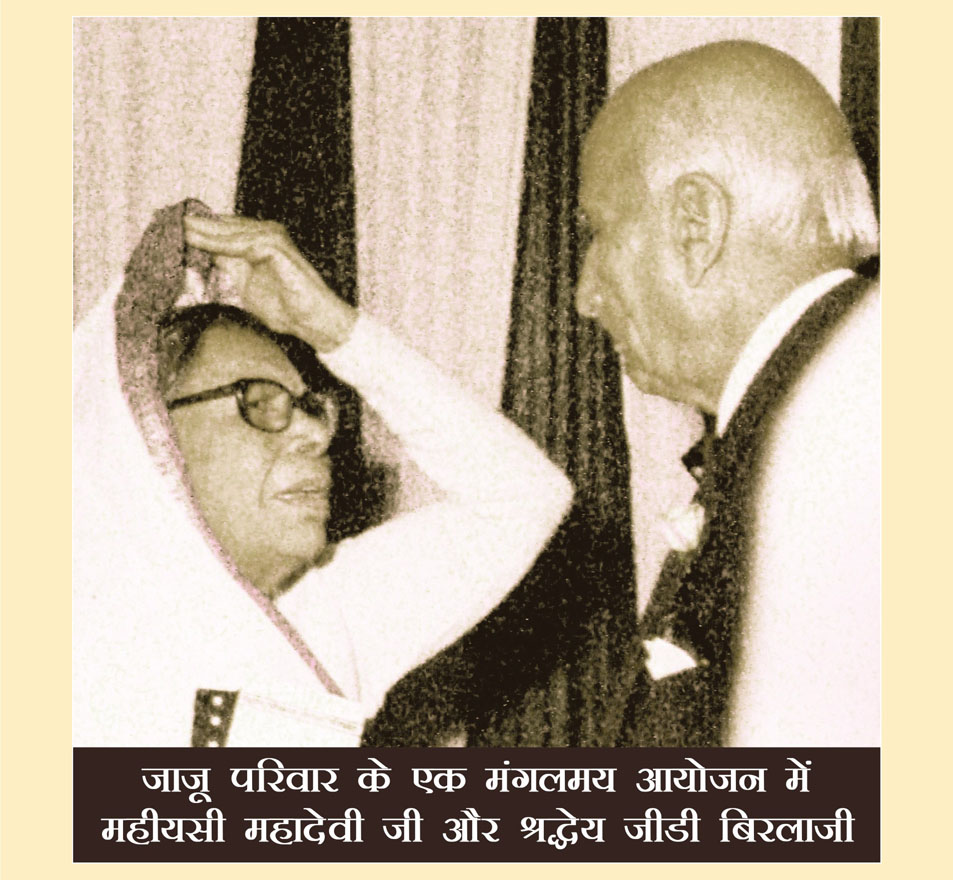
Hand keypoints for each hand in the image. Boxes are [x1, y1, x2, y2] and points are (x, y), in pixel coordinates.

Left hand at [183, 215, 356, 351]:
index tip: (169, 230)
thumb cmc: (286, 308)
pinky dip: (218, 243)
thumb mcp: (245, 285)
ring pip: (228, 230)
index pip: (222, 228)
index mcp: (258, 240)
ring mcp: (272, 237)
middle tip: (165, 222)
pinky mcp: (275, 246)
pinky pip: (240, 243)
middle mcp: (265, 232)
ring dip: (201, 231)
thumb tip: (201, 257)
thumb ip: (227, 268)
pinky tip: (198, 242)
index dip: (197, 229)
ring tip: (177, 230)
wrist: (314, 321)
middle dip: (194, 225)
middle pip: (222, 224)